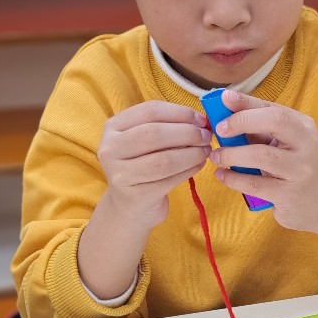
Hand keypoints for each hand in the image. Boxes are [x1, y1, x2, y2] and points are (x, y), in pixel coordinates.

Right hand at [98, 100, 211, 229]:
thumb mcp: (146, 142)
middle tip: (207, 136)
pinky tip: (199, 165)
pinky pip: (169, 179)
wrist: (129, 207)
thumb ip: (168, 126)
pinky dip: (189, 170)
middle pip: (154, 134)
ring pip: (164, 159)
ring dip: (192, 153)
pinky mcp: (135, 195)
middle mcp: (110, 148)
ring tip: (206, 151)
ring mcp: (120, 174)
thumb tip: (202, 121)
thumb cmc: (143, 166)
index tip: (201, 119)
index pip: (150, 111)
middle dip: (187, 133)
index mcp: (113, 127)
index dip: (180, 112)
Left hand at [210, 89, 317, 255]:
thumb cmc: (294, 165)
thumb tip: (225, 108)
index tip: (224, 99)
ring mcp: (299, 171)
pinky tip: (222, 175)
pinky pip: (255, 184)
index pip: (274, 108)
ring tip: (216, 156)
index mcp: (303, 126)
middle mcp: (306, 145)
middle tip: (219, 130)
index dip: (247, 102)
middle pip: (275, 122)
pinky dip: (233, 178)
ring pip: (261, 155)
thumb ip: (260, 127)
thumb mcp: (285, 143)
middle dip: (242, 121)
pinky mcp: (289, 195)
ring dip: (232, 154)